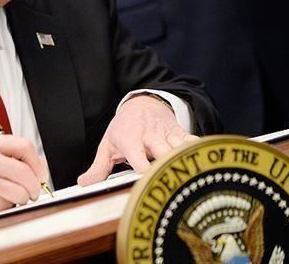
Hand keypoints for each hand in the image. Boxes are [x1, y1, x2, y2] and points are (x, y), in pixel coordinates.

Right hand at [0, 133, 47, 230]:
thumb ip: (11, 158)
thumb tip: (40, 167)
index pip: (25, 146)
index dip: (38, 164)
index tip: (41, 174)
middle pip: (26, 169)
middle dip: (35, 184)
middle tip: (33, 190)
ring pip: (22, 188)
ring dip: (24, 197)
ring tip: (15, 197)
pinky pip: (11, 201)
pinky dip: (12, 205)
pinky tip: (1, 201)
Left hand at [77, 95, 197, 185]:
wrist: (143, 103)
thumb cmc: (123, 128)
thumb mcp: (108, 145)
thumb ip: (98, 168)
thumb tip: (84, 184)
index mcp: (131, 140)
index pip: (138, 159)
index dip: (144, 172)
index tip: (148, 185)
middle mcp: (150, 137)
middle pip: (163, 152)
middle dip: (168, 166)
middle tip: (172, 182)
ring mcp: (167, 135)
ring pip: (180, 148)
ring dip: (185, 161)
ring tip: (191, 179)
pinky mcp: (180, 134)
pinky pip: (193, 142)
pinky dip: (199, 152)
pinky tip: (205, 165)